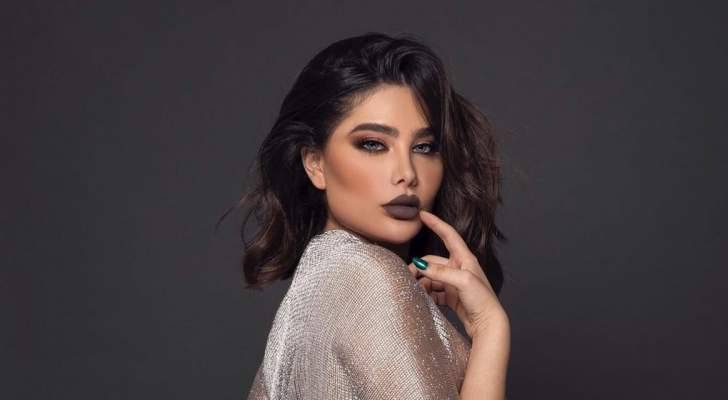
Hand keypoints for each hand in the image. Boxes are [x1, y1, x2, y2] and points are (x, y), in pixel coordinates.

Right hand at [408, 209, 506, 337]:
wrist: (488, 324)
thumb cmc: (482, 300)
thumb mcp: (462, 281)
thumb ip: (440, 272)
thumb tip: (421, 265)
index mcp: (464, 259)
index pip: (448, 235)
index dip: (436, 223)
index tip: (423, 214)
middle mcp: (459, 268)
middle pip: (433, 261)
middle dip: (420, 267)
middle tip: (407, 277)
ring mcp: (454, 283)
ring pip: (431, 277)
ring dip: (422, 283)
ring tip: (414, 291)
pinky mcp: (451, 296)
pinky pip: (433, 291)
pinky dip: (426, 294)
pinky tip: (422, 299)